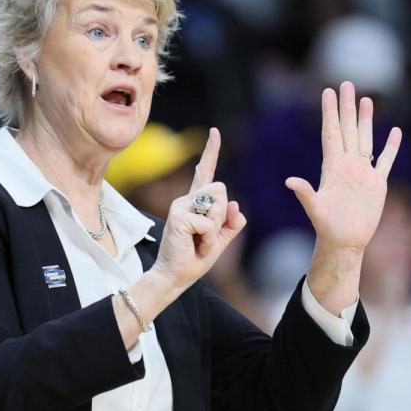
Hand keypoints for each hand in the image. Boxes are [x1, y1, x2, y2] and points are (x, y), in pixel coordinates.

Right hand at [152, 128, 246, 292]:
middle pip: (220, 189)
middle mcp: (185, 200)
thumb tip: (235, 204)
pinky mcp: (178, 216)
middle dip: (222, 215)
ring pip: (217, 204)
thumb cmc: (194, 259)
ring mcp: (180, 206)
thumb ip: (231, 223)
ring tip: (201, 242)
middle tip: (208, 236)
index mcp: (195, 203)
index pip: (205, 172)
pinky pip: (209, 223)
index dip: (211, 152)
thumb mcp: (220, 240)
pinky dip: (209, 239)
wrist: (174, 277)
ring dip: (216, 228)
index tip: (214, 133)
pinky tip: (197, 246)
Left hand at [286, 83, 400, 254]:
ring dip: (366, 120)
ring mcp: (363, 172)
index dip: (329, 112)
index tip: (327, 91)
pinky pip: (386, 160)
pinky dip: (391, 147)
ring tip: (367, 99)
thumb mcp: (315, 209)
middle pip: (348, 129)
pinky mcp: (377, 183)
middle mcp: (347, 164)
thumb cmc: (327, 227)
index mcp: (332, 166)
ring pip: (365, 139)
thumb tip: (289, 182)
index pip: (331, 132)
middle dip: (347, 107)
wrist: (345, 241)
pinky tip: (395, 132)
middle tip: (346, 84)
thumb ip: (305, 194)